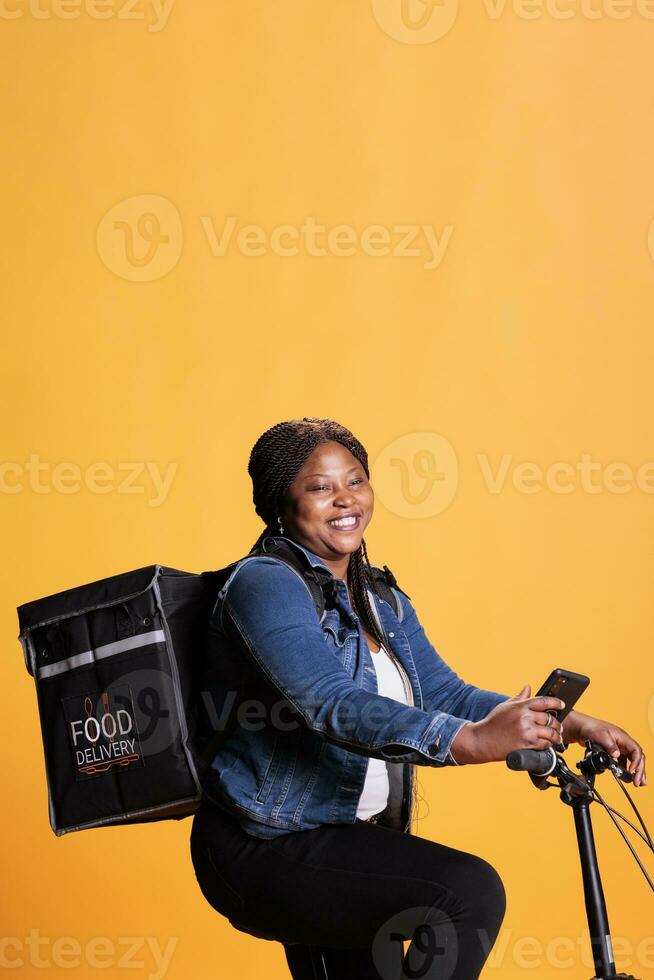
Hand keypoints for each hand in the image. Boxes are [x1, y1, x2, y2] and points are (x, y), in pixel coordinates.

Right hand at [450, 683, 565, 764]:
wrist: (482, 740)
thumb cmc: (493, 722)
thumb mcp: (505, 706)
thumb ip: (519, 697)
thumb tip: (528, 687)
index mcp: (520, 706)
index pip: (543, 701)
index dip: (555, 703)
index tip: (562, 705)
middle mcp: (524, 718)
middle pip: (549, 719)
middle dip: (558, 723)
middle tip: (560, 726)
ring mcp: (526, 732)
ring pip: (550, 733)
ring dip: (556, 735)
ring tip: (557, 737)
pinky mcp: (525, 744)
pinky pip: (543, 744)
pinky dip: (548, 744)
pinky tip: (547, 743)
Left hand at [564, 709, 646, 786]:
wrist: (580, 727)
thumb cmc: (590, 727)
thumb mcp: (601, 736)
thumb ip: (610, 746)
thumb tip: (617, 755)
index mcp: (622, 737)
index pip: (636, 750)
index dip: (636, 762)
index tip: (632, 771)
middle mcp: (622, 742)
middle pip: (637, 757)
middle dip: (640, 770)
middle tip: (639, 782)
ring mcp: (618, 747)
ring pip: (631, 760)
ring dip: (635, 771)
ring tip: (637, 782)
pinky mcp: (612, 751)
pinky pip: (622, 761)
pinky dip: (625, 769)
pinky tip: (624, 776)